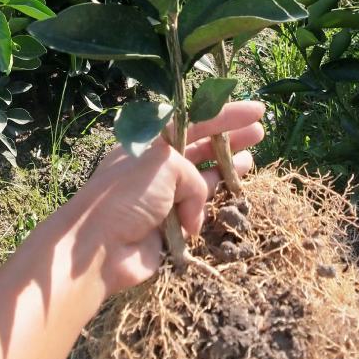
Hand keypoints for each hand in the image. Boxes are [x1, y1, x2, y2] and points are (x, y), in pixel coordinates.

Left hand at [75, 101, 264, 294]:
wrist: (100, 248)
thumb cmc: (127, 195)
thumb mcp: (164, 164)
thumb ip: (193, 173)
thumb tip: (195, 209)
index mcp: (149, 143)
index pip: (192, 121)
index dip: (224, 115)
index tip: (255, 110)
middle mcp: (155, 167)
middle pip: (199, 147)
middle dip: (229, 140)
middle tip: (259, 132)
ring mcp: (162, 197)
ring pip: (202, 178)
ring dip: (226, 170)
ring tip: (251, 161)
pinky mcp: (168, 226)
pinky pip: (197, 210)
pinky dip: (210, 206)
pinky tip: (229, 199)